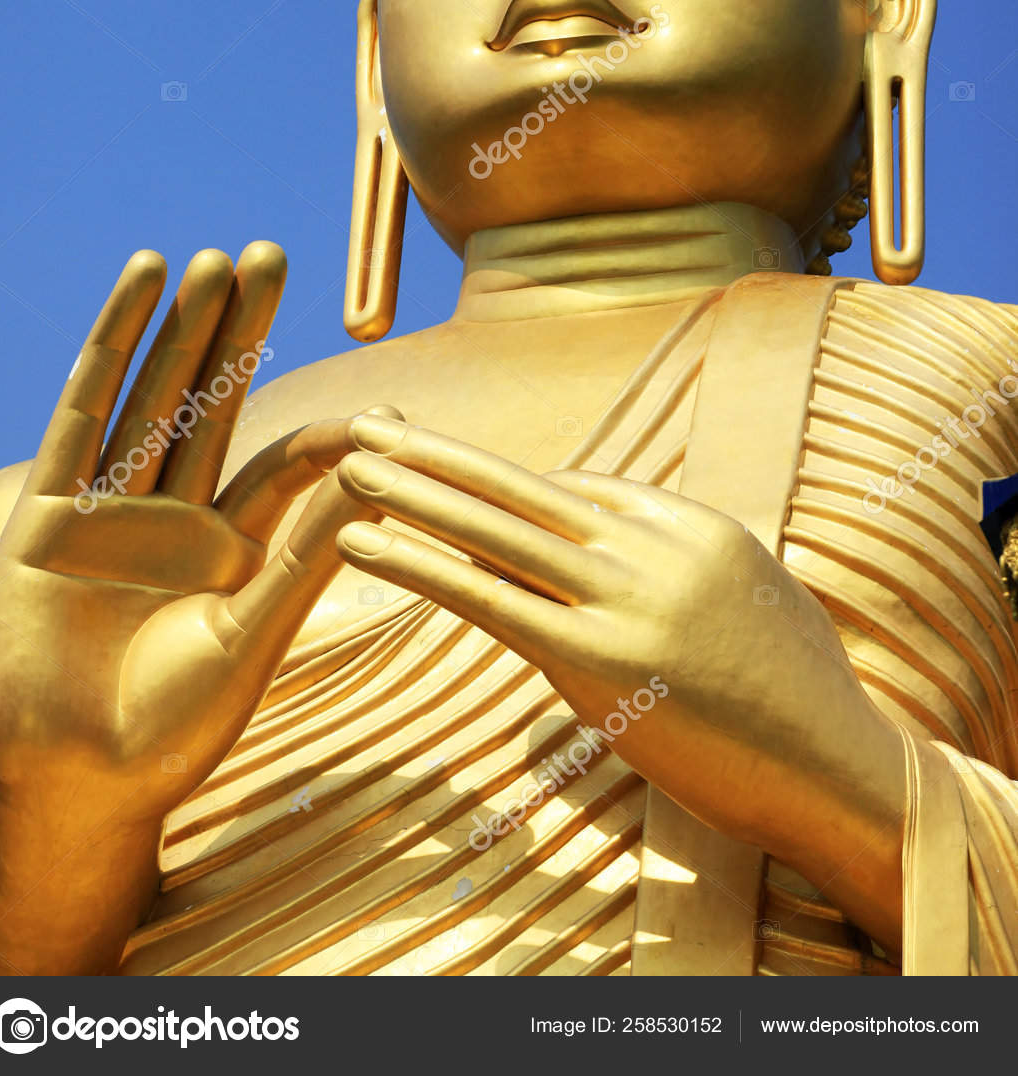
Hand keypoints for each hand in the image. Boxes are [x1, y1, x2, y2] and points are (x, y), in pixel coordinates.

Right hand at [0, 244, 398, 836]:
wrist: (72, 784)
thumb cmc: (170, 732)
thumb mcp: (248, 642)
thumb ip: (304, 561)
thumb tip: (380, 481)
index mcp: (229, 548)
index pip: (283, 465)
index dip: (328, 432)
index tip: (381, 407)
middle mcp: (173, 515)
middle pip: (212, 401)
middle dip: (239, 330)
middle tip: (273, 254)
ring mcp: (109, 506)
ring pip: (150, 394)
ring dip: (179, 326)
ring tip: (210, 258)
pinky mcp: (49, 509)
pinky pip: (82, 412)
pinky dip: (110, 348)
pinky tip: (137, 289)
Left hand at [332, 415, 905, 951]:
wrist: (844, 770)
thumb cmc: (802, 700)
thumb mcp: (754, 601)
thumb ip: (689, 570)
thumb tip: (642, 567)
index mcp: (689, 525)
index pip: (574, 492)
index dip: (499, 486)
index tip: (442, 467)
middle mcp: (652, 546)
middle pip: (520, 489)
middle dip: (437, 454)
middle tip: (370, 422)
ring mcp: (625, 597)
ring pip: (494, 529)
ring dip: (411, 492)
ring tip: (347, 462)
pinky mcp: (598, 661)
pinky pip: (488, 598)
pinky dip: (417, 563)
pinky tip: (364, 542)